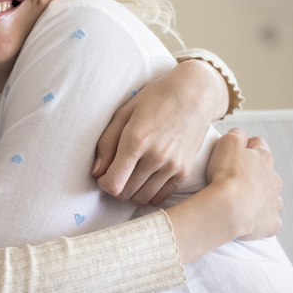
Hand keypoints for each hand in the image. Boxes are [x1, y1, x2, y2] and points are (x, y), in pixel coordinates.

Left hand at [94, 59, 226, 206]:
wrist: (196, 93)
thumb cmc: (156, 98)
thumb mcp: (124, 112)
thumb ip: (106, 143)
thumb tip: (96, 171)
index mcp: (136, 141)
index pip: (113, 184)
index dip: (103, 183)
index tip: (103, 174)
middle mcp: (155, 157)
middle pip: (125, 193)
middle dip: (115, 186)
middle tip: (115, 173)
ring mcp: (172, 166)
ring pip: (142, 199)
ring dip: (131, 192)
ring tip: (130, 176)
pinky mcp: (184, 171)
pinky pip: (161, 198)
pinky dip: (149, 194)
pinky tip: (145, 180)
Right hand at [206, 128, 282, 240]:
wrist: (229, 208)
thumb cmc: (226, 174)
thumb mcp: (227, 142)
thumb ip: (236, 134)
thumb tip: (241, 134)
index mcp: (264, 158)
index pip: (258, 143)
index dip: (245, 146)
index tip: (233, 152)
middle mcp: (274, 179)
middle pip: (267, 171)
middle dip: (254, 173)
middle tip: (233, 177)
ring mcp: (274, 202)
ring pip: (272, 196)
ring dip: (261, 196)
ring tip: (242, 199)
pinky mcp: (271, 222)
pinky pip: (271, 220)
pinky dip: (263, 218)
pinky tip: (250, 217)